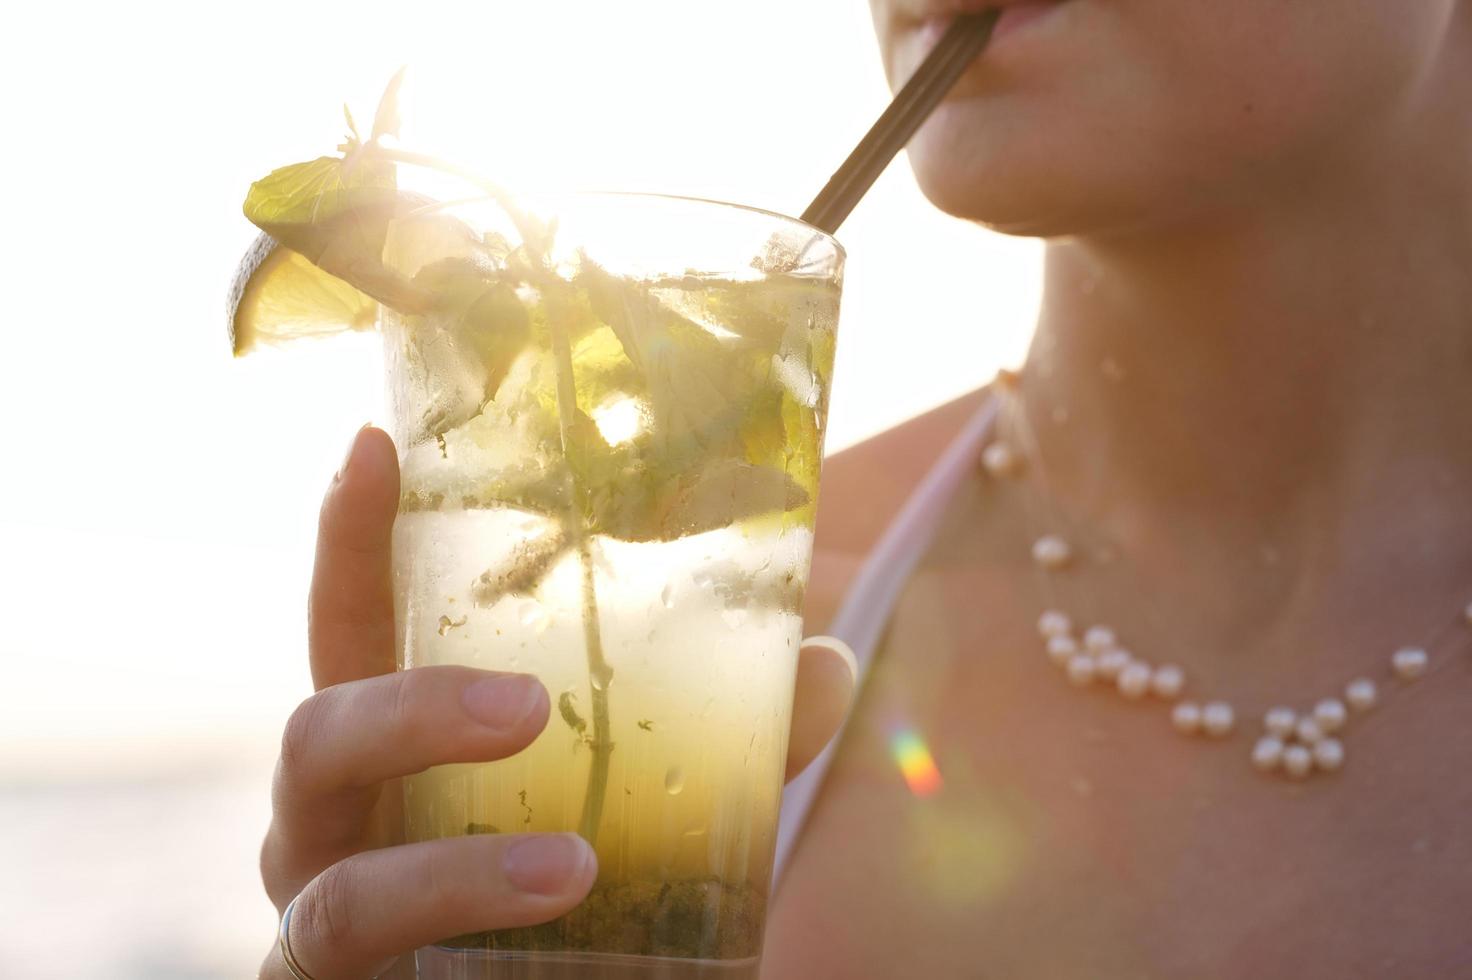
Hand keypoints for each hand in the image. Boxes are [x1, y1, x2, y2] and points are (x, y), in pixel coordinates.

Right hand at [258, 426, 855, 978]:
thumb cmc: (568, 896)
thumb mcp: (649, 807)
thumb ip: (727, 741)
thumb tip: (824, 659)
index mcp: (397, 743)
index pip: (355, 624)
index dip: (352, 537)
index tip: (376, 443)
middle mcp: (339, 816)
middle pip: (318, 731)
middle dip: (413, 706)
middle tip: (527, 705)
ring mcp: (321, 908)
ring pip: (336, 874)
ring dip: (455, 866)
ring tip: (576, 861)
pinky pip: (351, 954)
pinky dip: (456, 927)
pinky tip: (554, 909)